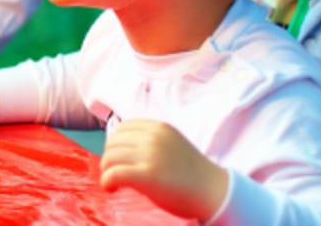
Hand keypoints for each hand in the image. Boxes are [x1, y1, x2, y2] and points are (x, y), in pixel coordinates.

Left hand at [100, 120, 228, 221]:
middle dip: (110, 158)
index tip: (121, 159)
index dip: (116, 144)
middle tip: (118, 173)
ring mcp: (150, 155)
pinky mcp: (147, 175)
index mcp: (159, 127)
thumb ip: (148, 141)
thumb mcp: (170, 144)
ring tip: (116, 182)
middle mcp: (153, 137)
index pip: (122, 128)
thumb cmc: (191, 172)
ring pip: (109, 157)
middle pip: (112, 142)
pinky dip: (106, 182)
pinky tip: (112, 189)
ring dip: (107, 171)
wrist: (214, 192)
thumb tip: (115, 147)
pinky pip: (113, 174)